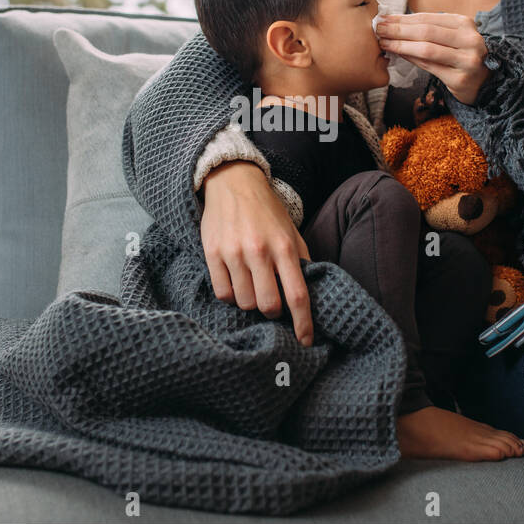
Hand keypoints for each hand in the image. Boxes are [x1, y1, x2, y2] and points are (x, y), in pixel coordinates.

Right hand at [199, 160, 313, 346]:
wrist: (233, 182)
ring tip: (252, 287)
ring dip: (250, 302)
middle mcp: (259, 251)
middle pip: (268, 305)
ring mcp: (234, 253)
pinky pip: (223, 293)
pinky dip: (231, 295)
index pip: (298, 295)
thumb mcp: (291, 230)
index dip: (303, 323)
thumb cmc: (267, 210)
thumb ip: (301, 260)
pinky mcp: (212, 253)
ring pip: (244, 303)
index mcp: (284, 247)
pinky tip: (236, 282)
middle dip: (272, 312)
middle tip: (271, 303)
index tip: (306, 341)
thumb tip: (311, 293)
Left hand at [376, 12, 490, 105]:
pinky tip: (398, 54)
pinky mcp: (460, 79)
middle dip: (398, 30)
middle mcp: (469, 40)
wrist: (485, 82)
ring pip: (426, 49)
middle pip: (426, 32)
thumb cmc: (462, 55)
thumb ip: (430, 28)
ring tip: (383, 42)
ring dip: (401, 45)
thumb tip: (395, 22)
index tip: (384, 18)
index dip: (403, 18)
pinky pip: (430, 67)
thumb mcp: (453, 36)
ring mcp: (466, 60)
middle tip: (378, 28)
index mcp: (465, 24)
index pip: (428, 18)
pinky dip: (411, 59)